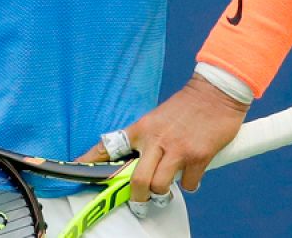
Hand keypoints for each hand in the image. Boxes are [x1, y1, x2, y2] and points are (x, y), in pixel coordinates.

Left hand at [76, 74, 249, 201]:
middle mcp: (156, 139)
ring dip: (163, 192)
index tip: (74, 170)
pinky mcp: (198, 156)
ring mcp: (177, 149)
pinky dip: (190, 184)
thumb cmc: (188, 105)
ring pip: (159, 186)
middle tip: (141, 201)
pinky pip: (189, 184)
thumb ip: (148, 139)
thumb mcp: (158, 118)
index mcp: (142, 129)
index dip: (89, 162)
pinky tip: (192, 175)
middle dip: (137, 197)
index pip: (109, 147)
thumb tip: (140, 162)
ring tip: (168, 188)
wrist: (217, 90)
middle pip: (136, 180)